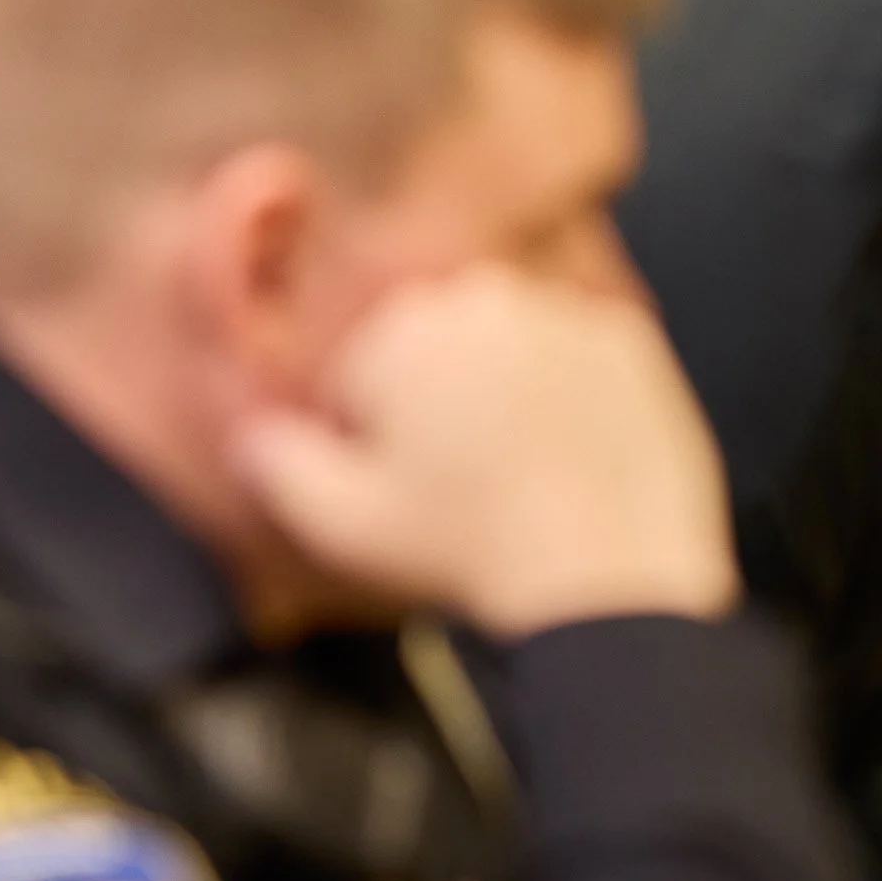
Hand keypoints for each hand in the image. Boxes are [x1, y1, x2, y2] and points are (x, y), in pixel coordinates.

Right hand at [230, 265, 738, 639]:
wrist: (610, 584)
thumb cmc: (470, 555)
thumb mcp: (345, 526)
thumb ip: (279, 466)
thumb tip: (253, 433)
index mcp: (403, 328)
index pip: (361, 374)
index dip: (371, 440)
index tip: (400, 487)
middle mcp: (484, 297)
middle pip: (434, 349)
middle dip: (435, 403)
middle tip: (458, 484)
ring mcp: (563, 312)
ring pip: (505, 347)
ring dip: (501, 391)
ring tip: (516, 475)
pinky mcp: (628, 339)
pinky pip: (576, 357)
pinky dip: (568, 394)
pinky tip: (567, 457)